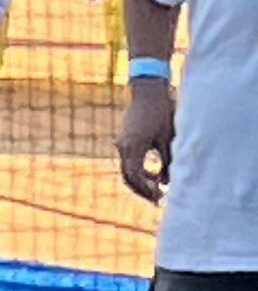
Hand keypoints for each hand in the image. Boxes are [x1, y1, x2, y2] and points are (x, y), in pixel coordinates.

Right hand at [118, 81, 176, 204]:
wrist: (148, 91)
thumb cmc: (160, 113)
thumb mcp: (167, 139)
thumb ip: (166, 162)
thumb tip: (165, 183)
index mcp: (133, 147)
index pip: (135, 177)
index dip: (146, 190)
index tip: (159, 198)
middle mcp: (123, 146)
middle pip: (128, 177)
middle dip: (142, 190)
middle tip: (157, 199)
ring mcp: (122, 142)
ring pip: (127, 170)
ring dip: (140, 181)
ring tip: (157, 189)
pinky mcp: (125, 139)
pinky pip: (129, 161)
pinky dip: (139, 170)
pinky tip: (154, 173)